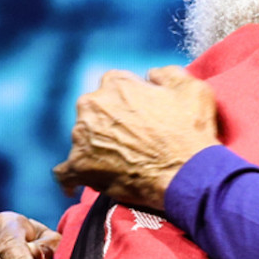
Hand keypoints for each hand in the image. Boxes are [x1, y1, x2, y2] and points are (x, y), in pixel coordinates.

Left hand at [54, 66, 218, 209]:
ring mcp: (82, 136)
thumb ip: (168, 74)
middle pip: (95, 112)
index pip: (115, 88)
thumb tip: (152, 75)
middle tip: (132, 142)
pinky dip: (71, 178)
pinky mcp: (80, 167)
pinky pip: (65, 173)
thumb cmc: (191, 132)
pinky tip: (75, 185)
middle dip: (110, 124)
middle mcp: (92, 104)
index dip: (131, 103)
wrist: (187, 174)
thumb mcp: (192, 89)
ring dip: (96, 149)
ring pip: (83, 140)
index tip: (143, 118)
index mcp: (116, 83)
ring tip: (118, 165)